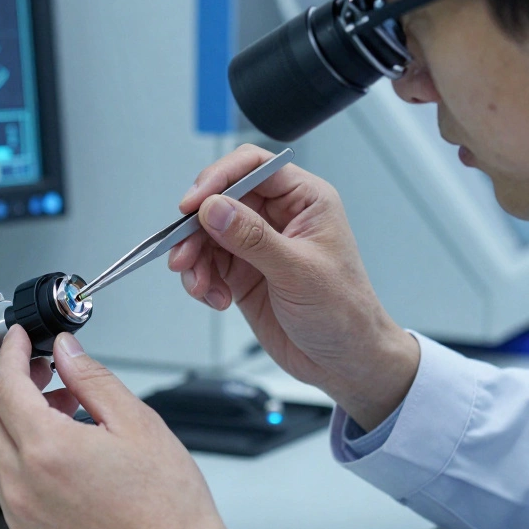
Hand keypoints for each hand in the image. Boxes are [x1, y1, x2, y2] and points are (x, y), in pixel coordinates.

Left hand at [0, 327, 226, 528]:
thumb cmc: (166, 506)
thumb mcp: (137, 423)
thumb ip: (92, 379)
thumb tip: (66, 351)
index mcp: (48, 450)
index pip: (4, 384)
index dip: (10, 351)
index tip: (19, 339)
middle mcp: (23, 484)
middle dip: (8, 383)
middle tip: (43, 372)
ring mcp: (21, 513)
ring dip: (12, 419)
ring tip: (59, 411)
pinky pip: (3, 483)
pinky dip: (17, 455)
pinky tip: (57, 449)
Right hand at [168, 144, 418, 429]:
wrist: (345, 362)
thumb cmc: (344, 312)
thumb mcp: (298, 272)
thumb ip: (252, 238)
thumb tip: (214, 208)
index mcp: (304, 200)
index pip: (253, 166)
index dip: (218, 179)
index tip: (193, 204)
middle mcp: (279, 217)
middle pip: (221, 200)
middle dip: (196, 228)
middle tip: (183, 253)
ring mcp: (258, 245)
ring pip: (208, 234)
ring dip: (195, 259)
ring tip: (199, 285)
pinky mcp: (243, 272)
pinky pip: (209, 264)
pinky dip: (202, 280)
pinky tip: (215, 298)